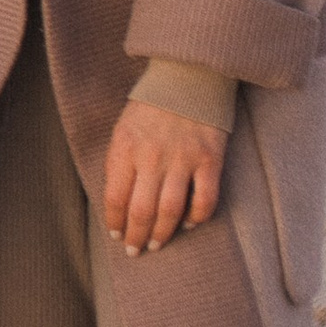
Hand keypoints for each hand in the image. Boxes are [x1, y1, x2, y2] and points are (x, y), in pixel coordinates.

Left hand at [103, 100, 225, 255]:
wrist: (187, 76)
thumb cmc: (150, 107)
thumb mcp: (123, 129)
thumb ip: (119, 162)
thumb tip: (117, 201)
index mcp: (125, 148)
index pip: (115, 197)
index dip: (115, 222)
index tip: (116, 235)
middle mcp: (152, 156)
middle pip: (142, 210)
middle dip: (135, 236)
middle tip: (135, 250)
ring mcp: (183, 158)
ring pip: (170, 210)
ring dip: (162, 233)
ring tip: (156, 244)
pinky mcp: (210, 159)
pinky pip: (205, 199)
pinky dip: (196, 217)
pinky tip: (188, 223)